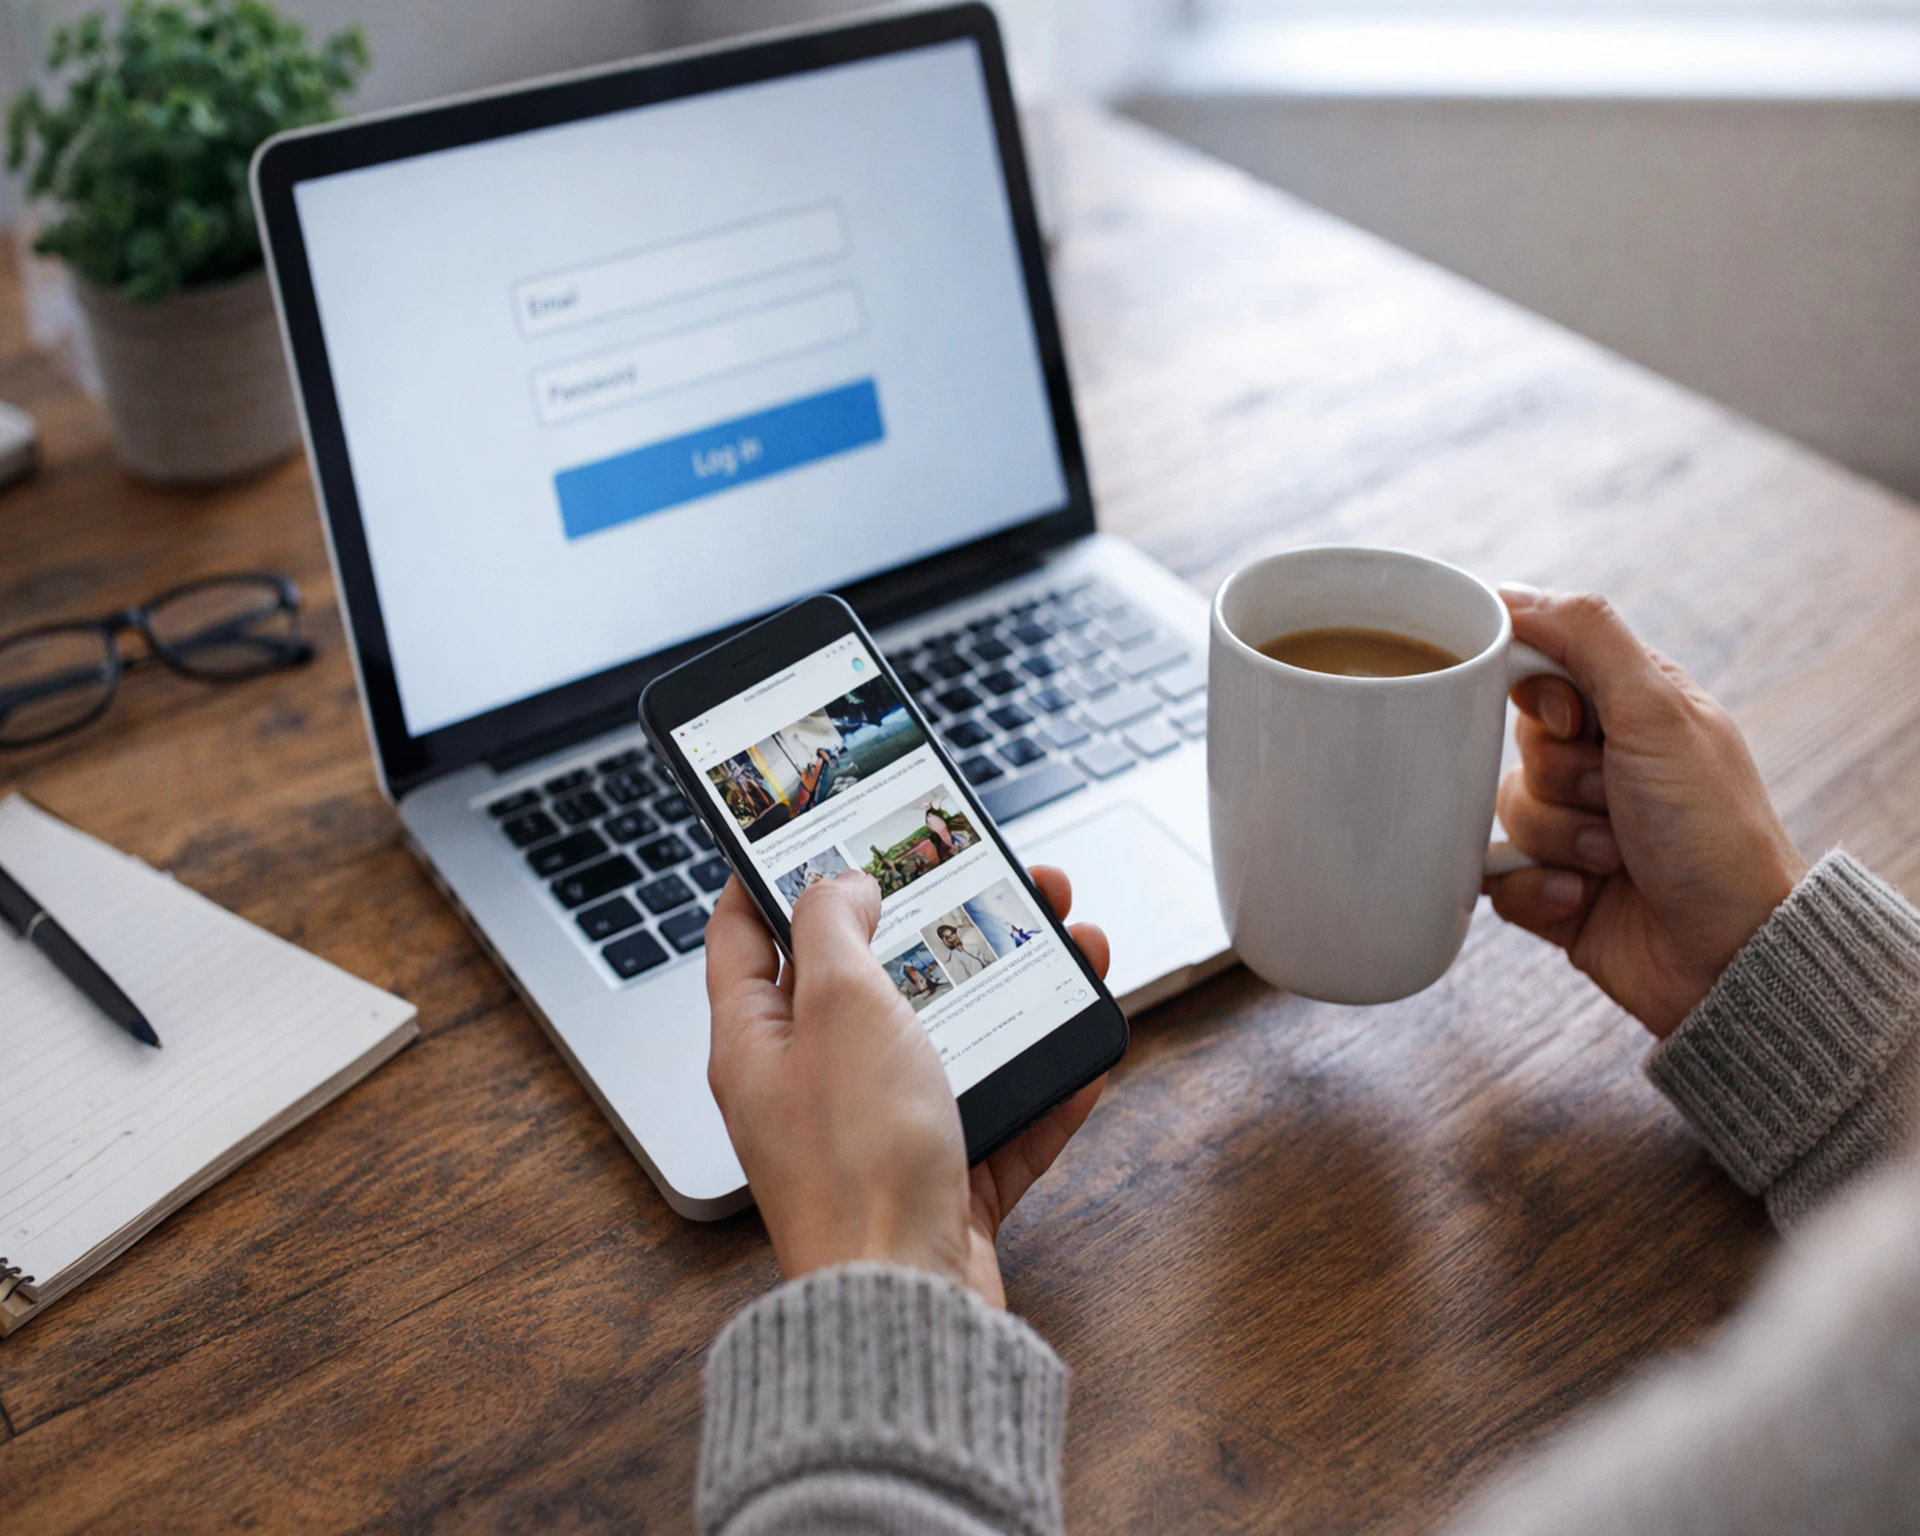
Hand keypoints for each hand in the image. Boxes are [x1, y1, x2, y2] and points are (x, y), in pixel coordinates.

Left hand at [705, 863, 1110, 1307]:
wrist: (908, 1303)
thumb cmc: (858, 1162)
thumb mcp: (840, 1003)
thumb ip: (835, 925)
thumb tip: (836, 883)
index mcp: (758, 1041)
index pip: (745, 934)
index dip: (773, 874)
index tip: (813, 832)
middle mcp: (811, 1086)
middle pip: (876, 980)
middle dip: (942, 922)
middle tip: (998, 878)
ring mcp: (878, 1136)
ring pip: (953, 1041)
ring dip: (1016, 991)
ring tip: (1075, 944)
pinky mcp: (942, 1183)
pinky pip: (1002, 1118)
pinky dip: (1044, 1085)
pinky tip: (1086, 1053)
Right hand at [1485, 587, 1805, 1037]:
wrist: (1730, 955)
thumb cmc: (1713, 832)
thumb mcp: (1658, 713)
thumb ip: (1588, 639)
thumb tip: (1512, 595)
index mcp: (1632, 707)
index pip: (1541, 663)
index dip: (1535, 690)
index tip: (1570, 720)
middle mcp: (1603, 762)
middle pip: (1514, 741)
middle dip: (1557, 778)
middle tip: (1613, 798)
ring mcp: (1574, 827)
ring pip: (1502, 809)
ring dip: (1555, 838)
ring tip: (1612, 860)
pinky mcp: (1550, 887)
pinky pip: (1496, 874)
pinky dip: (1536, 889)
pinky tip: (1584, 898)